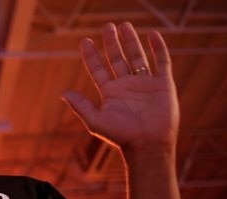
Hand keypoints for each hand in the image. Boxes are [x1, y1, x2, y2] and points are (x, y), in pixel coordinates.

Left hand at [62, 22, 178, 152]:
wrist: (148, 144)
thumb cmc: (121, 136)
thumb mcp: (96, 121)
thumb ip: (81, 106)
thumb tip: (64, 93)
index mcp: (110, 93)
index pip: (98, 69)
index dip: (91, 56)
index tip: (85, 41)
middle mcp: (126, 86)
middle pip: (117, 59)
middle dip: (112, 43)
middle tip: (108, 27)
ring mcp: (144, 83)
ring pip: (137, 56)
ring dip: (131, 41)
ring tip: (125, 25)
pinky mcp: (162, 84)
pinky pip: (161, 62)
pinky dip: (158, 48)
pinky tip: (152, 35)